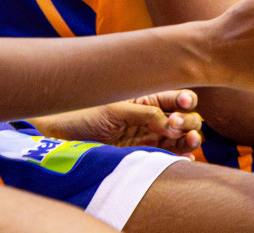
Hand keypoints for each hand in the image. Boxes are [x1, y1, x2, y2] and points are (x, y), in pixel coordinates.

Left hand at [32, 91, 202, 153]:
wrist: (62, 136)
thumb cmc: (84, 115)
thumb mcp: (115, 110)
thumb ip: (145, 114)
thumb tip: (173, 124)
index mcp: (143, 95)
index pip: (174, 96)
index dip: (184, 100)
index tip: (183, 105)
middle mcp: (148, 114)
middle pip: (183, 116)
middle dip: (188, 120)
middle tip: (176, 125)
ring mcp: (146, 134)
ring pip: (178, 137)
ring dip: (189, 139)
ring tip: (191, 142)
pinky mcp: (141, 152)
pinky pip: (166, 153)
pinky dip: (180, 155)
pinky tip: (186, 158)